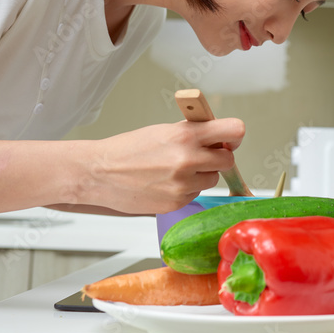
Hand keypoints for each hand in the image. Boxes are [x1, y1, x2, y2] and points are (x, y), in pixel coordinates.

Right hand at [77, 118, 244, 213]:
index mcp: (185, 134)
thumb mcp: (163, 130)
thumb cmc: (128, 150)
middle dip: (218, 158)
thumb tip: (218, 138)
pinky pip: (195, 194)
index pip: (234, 130)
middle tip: (202, 156)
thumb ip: (193, 133)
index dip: (234, 136)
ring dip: (201, 175)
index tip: (229, 140)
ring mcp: (183, 183)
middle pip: (228, 160)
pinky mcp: (177, 202)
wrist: (99, 173)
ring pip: (212, 179)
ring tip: (175, 170)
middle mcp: (188, 158)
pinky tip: (165, 184)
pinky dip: (186, 190)